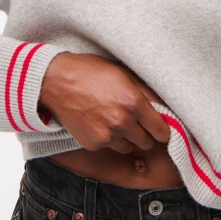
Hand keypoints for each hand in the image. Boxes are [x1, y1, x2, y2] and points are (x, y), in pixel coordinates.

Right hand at [39, 53, 170, 153]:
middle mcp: (122, 122)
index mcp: (133, 103)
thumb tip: (164, 107)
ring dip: (127, 138)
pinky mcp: (92, 144)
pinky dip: (109, 139)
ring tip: (116, 120)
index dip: (163, 129)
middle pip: (147, 142)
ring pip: (129, 147)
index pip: (161, 130)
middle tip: (137, 121)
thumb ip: (146, 91)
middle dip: (145, 133)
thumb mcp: (123, 73)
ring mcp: (106, 136)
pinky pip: (110, 147)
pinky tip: (100, 122)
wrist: (57, 81)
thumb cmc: (90, 72)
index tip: (160, 127)